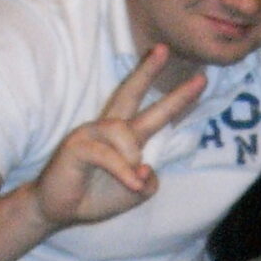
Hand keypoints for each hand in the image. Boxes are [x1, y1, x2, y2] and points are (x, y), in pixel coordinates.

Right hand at [31, 46, 207, 230]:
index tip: (200, 80)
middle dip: (147, 71)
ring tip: (133, 180)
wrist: (61, 211)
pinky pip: (108, 154)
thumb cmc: (96, 197)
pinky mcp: (77, 146)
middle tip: (164, 49)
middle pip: (129, 93)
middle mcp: (109, 129)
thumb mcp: (135, 194)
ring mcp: (90, 133)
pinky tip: (131, 183)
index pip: (153, 112)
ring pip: (124, 132)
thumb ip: (149, 183)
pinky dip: (123, 171)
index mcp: (125, 137)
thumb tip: (147, 169)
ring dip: (133, 158)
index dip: (176, 98)